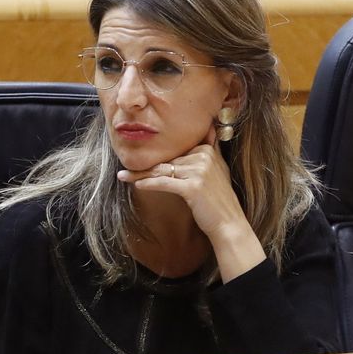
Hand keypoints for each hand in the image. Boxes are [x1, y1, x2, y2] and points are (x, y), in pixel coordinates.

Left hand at [117, 124, 265, 279]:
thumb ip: (211, 152)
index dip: (158, 156)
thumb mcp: (219, 170)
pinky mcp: (192, 187)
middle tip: (126, 169)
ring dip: (140, 174)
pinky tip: (136, 185)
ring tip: (123, 175)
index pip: (176, 151)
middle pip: (167, 160)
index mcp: (208, 151)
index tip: (140, 158)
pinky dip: (149, 184)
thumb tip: (207, 132)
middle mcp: (204, 157)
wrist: (228, 222)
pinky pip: (164, 182)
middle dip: (146, 166)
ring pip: (162, 170)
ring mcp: (199, 171)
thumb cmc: (219, 200)